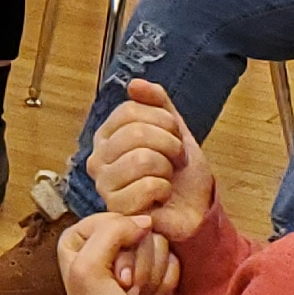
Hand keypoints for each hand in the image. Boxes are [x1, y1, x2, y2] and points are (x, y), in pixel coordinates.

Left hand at [58, 210, 172, 294]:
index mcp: (79, 240)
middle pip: (138, 230)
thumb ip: (112, 232)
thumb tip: (146, 221)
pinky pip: (172, 262)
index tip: (111, 272)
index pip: (111, 218)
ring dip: (149, 277)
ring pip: (158, 244)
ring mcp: (133, 258)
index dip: (116, 244)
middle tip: (123, 288)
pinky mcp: (157, 272)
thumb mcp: (89, 269)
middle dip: (135, 264)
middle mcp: (105, 245)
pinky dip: (163, 284)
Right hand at [86, 78, 211, 242]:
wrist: (194, 211)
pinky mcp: (116, 209)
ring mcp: (104, 185)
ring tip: (166, 179)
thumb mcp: (175, 130)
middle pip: (135, 133)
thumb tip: (134, 83)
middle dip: (169, 145)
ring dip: (167, 170)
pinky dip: (164, 191)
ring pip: (142, 158)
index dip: (163, 122)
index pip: (130, 110)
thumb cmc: (182, 174)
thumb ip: (157, 102)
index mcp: (107, 136)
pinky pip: (148, 186)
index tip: (174, 137)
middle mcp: (98, 159)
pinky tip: (160, 199)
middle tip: (174, 161)